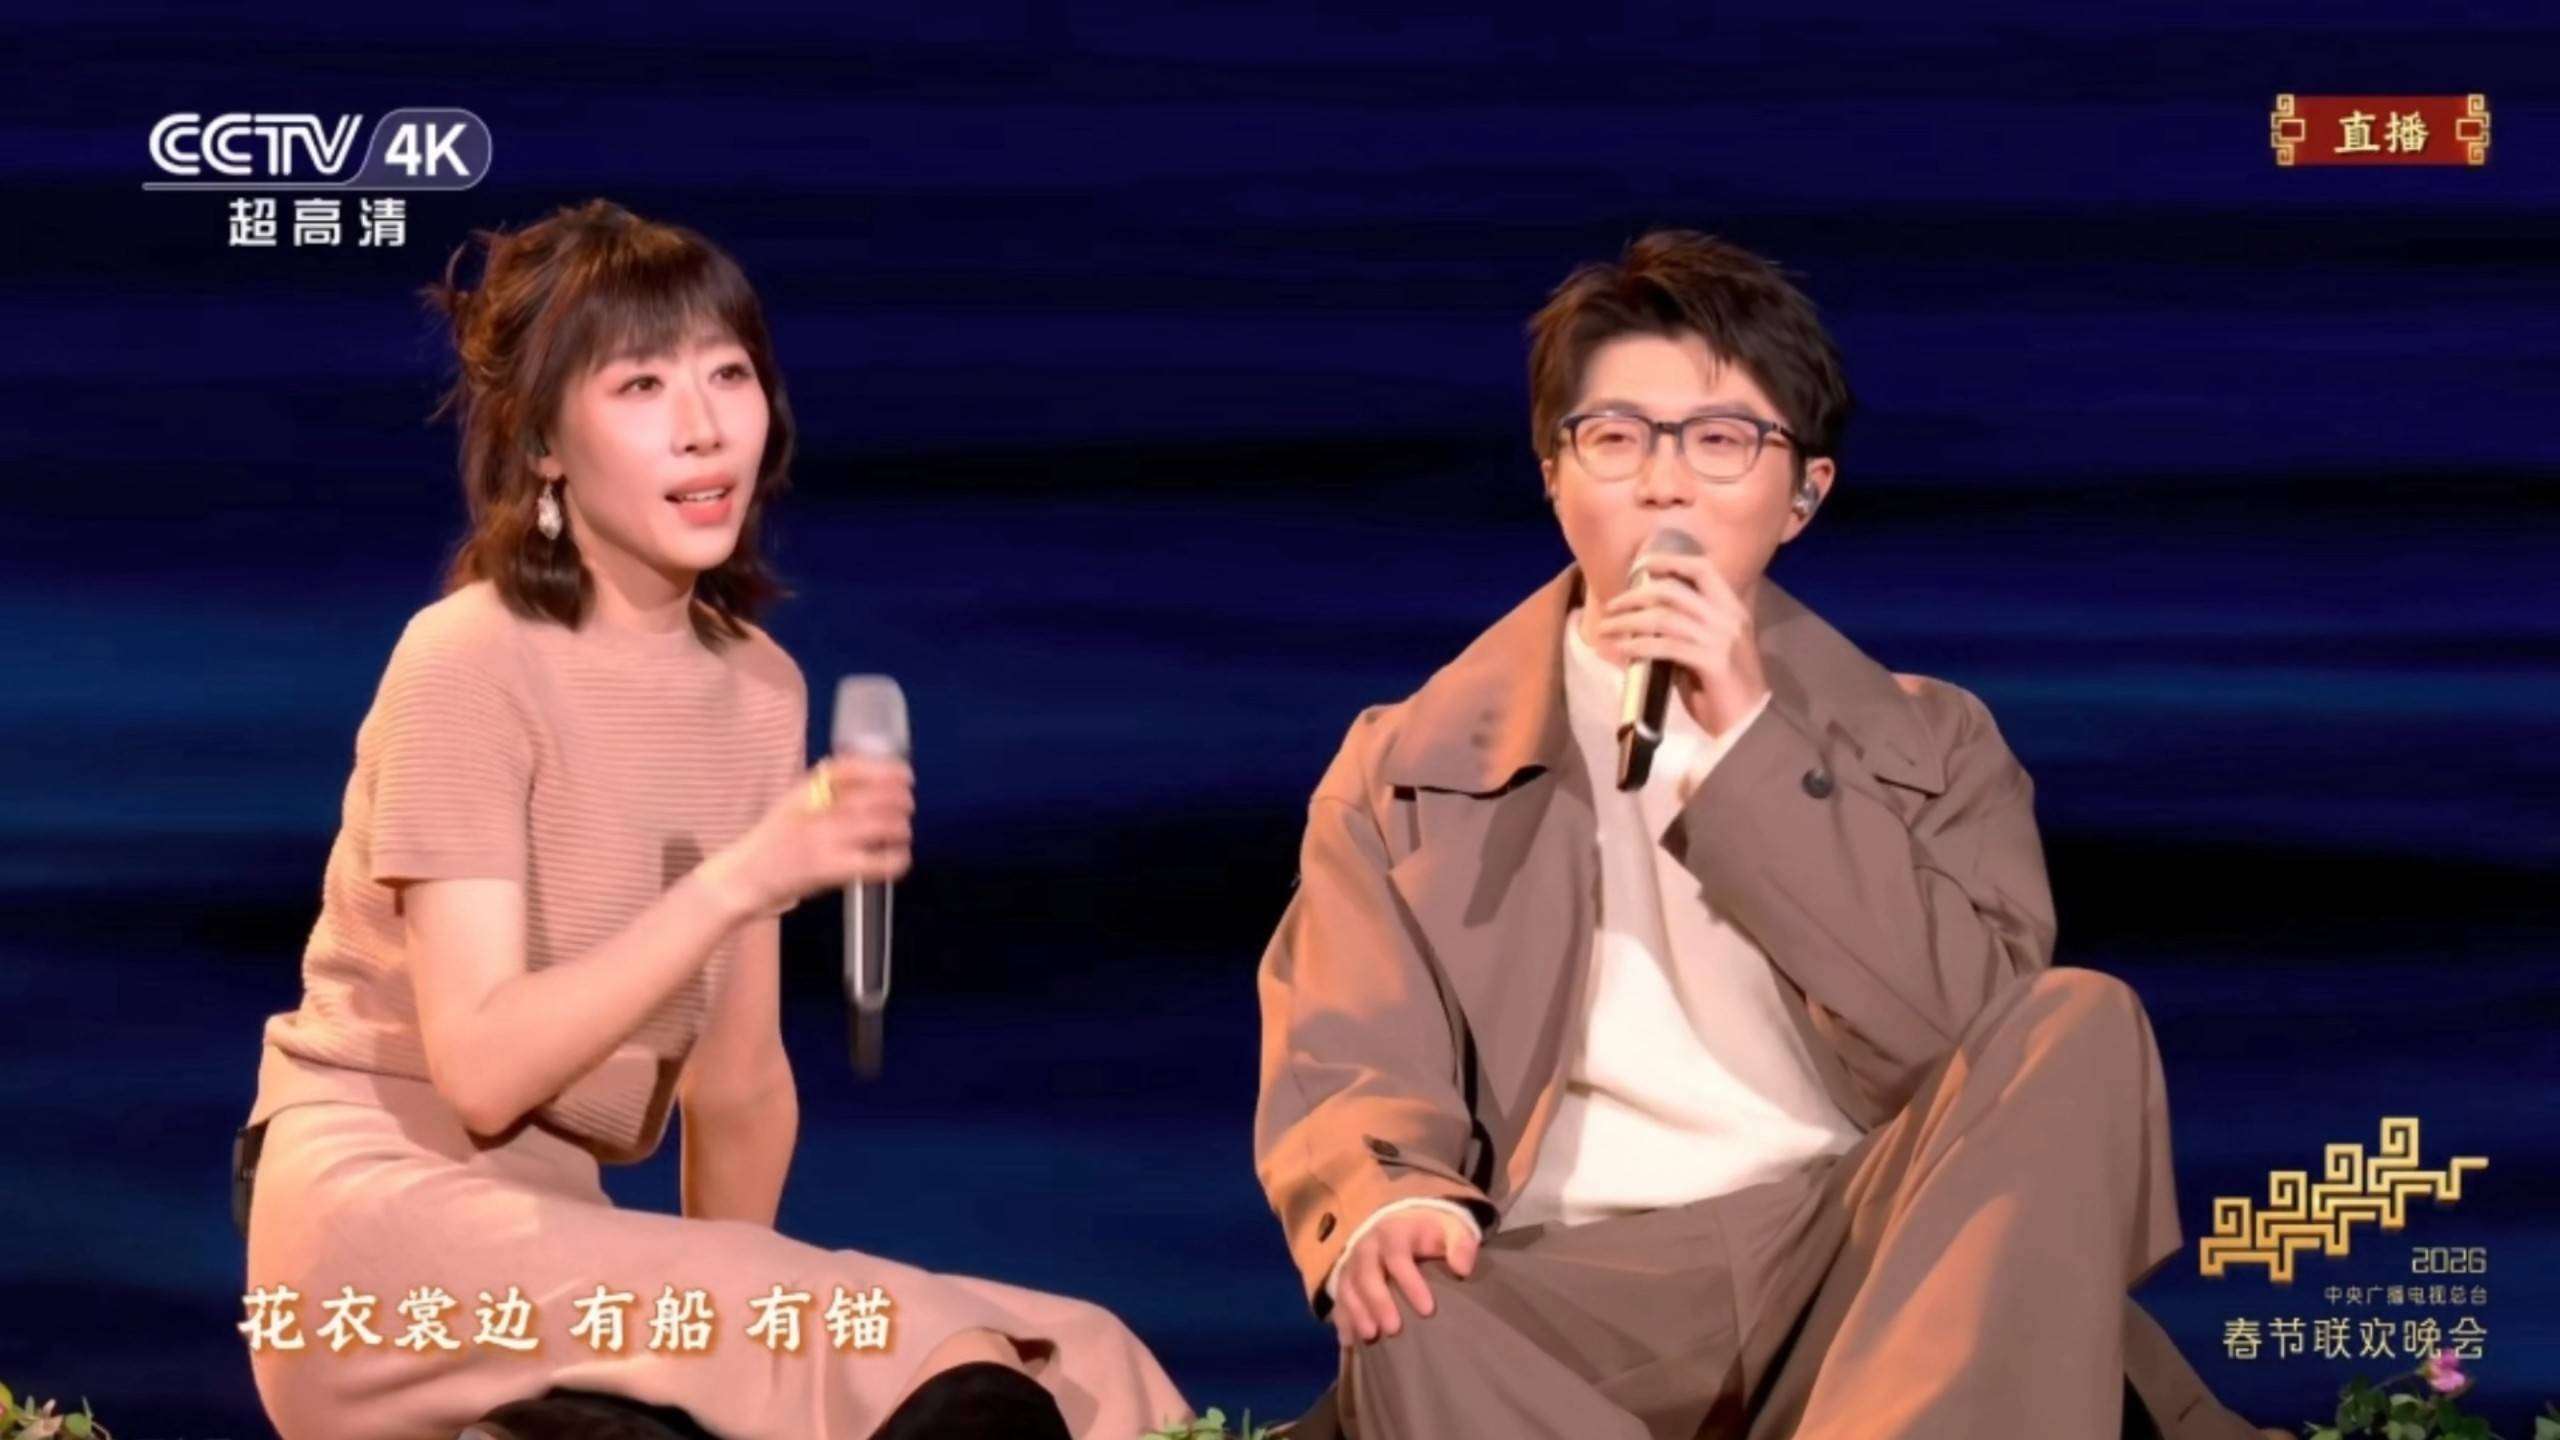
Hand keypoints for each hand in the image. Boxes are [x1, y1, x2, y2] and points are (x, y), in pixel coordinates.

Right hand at [697, 755, 913, 918]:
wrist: (743, 877)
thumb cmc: (772, 842)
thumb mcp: (793, 805)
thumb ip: (825, 792)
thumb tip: (872, 780)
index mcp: (806, 791)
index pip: (849, 768)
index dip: (883, 769)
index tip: (905, 774)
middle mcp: (816, 811)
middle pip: (871, 797)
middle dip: (898, 799)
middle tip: (908, 805)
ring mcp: (823, 840)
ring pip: (878, 826)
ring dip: (899, 827)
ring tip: (903, 831)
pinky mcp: (829, 869)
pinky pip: (874, 862)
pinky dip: (894, 860)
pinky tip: (900, 858)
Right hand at [1330, 1208, 1478, 1346]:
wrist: (1403, 1221)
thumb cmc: (1431, 1231)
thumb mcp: (1452, 1228)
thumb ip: (1461, 1244)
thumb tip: (1462, 1269)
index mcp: (1394, 1232)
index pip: (1397, 1256)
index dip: (1410, 1283)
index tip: (1428, 1310)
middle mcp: (1368, 1246)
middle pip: (1366, 1273)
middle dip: (1378, 1301)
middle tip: (1394, 1329)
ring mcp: (1353, 1263)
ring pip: (1347, 1287)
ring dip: (1357, 1312)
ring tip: (1371, 1336)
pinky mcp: (1345, 1279)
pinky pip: (1338, 1299)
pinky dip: (1342, 1320)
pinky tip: (1350, 1341)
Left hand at [1591, 548, 1770, 736]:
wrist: (1750, 725)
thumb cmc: (1724, 692)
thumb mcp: (1705, 654)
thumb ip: (1682, 635)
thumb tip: (1642, 626)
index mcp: (1732, 610)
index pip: (1703, 569)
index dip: (1671, 561)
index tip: (1642, 565)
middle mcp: (1729, 618)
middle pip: (1674, 591)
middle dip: (1636, 595)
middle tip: (1612, 606)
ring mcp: (1721, 639)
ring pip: (1664, 617)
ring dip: (1628, 621)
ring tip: (1605, 629)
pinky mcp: (1712, 662)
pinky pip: (1665, 646)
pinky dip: (1637, 645)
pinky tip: (1620, 649)